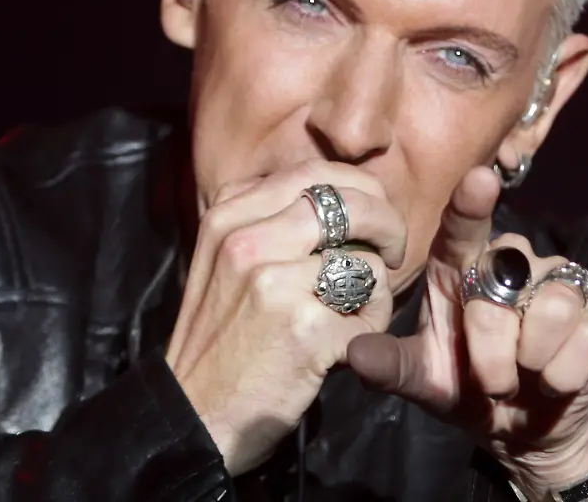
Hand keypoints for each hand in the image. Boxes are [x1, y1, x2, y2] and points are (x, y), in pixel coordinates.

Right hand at [165, 160, 407, 475]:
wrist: (193, 414)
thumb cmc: (218, 338)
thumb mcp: (221, 260)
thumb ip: (266, 219)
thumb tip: (334, 191)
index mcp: (228, 216)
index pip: (314, 174)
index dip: (359, 189)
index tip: (372, 216)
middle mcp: (248, 240)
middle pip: (351, 203)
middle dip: (388, 223)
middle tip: (393, 251)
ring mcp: (275, 283)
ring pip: (367, 259)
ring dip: (375, 288)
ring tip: (352, 312)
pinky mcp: (305, 328)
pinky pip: (372, 308)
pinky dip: (370, 327)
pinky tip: (345, 344)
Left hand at [348, 167, 587, 500]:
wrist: (527, 428)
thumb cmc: (467, 389)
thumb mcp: (424, 381)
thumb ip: (391, 367)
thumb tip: (356, 354)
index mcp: (462, 270)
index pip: (463, 228)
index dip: (471, 205)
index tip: (479, 180)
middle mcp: (510, 265)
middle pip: (502, 283)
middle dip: (490, 349)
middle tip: (488, 381)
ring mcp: (556, 287)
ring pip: (549, 306)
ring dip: (529, 359)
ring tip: (521, 378)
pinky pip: (584, 338)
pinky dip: (563, 373)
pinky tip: (553, 381)